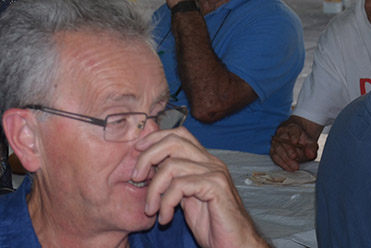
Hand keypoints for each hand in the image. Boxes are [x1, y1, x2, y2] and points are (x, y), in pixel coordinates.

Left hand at [132, 128, 267, 247]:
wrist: (234, 247)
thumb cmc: (211, 225)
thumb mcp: (186, 197)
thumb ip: (173, 179)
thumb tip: (149, 165)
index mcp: (204, 161)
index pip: (179, 134)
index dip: (155, 138)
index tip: (137, 150)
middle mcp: (211, 162)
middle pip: (174, 141)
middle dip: (148, 156)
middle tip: (136, 177)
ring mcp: (215, 173)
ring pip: (171, 165)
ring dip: (154, 189)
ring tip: (151, 209)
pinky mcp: (216, 187)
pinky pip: (180, 185)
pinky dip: (166, 202)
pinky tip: (165, 218)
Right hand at [269, 116, 320, 170]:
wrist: (297, 140)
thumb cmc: (303, 141)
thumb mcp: (310, 143)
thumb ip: (311, 148)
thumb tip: (310, 154)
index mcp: (292, 128)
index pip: (292, 131)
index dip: (293, 136)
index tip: (295, 142)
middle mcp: (281, 133)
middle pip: (282, 141)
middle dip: (288, 150)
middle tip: (295, 158)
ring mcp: (276, 142)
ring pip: (277, 149)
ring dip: (285, 159)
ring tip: (294, 167)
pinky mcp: (273, 150)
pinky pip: (275, 156)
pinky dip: (281, 163)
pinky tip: (289, 168)